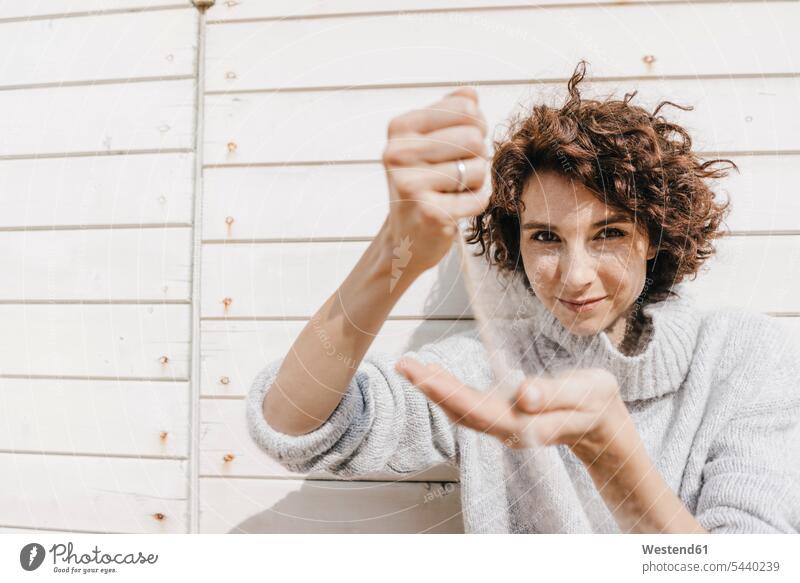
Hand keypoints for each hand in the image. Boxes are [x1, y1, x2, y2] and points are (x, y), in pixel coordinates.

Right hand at [382, 86, 490, 277]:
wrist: (404, 238)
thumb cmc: (423, 184)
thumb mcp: (428, 142)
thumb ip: (450, 113)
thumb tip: (471, 93)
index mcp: (400, 128)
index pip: (467, 108)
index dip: (477, 125)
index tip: (462, 143)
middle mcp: (399, 153)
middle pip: (475, 138)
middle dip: (477, 157)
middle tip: (458, 171)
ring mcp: (411, 184)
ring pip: (478, 169)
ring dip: (475, 182)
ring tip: (452, 190)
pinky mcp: (429, 213)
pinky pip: (478, 198)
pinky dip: (475, 203)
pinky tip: (455, 207)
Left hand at [395, 357, 633, 465]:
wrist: (602, 424)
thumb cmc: (596, 403)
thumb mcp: (586, 393)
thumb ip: (555, 396)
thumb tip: (523, 395)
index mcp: (526, 425)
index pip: (479, 410)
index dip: (449, 394)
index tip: (424, 376)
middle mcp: (508, 430)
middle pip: (462, 412)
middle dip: (431, 389)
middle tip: (403, 365)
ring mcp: (503, 426)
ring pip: (461, 411)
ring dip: (434, 390)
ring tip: (409, 367)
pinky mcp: (502, 418)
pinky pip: (468, 407)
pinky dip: (447, 391)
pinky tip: (433, 376)